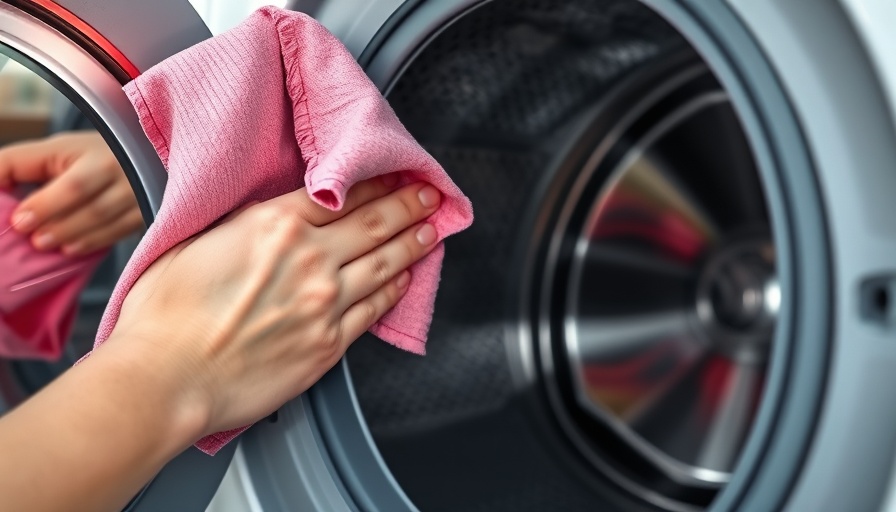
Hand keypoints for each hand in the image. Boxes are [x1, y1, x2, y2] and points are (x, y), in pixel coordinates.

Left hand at [0, 131, 142, 254]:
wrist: (142, 158)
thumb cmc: (87, 155)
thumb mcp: (55, 150)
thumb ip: (18, 165)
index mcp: (96, 155)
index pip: (72, 185)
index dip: (44, 205)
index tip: (20, 220)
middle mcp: (124, 175)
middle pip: (93, 208)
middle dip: (59, 225)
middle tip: (32, 238)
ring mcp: (138, 196)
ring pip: (106, 224)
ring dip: (72, 237)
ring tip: (45, 244)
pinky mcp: (144, 213)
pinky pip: (119, 233)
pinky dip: (92, 243)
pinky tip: (70, 248)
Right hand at [103, 175, 441, 437]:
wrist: (166, 378)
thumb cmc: (165, 317)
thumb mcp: (194, 242)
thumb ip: (242, 225)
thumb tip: (267, 218)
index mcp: (274, 226)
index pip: (341, 194)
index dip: (377, 182)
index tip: (395, 175)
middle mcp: (309, 260)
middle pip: (375, 224)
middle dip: (410, 206)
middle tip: (431, 196)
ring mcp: (325, 303)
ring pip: (385, 264)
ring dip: (413, 244)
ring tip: (430, 232)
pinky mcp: (329, 344)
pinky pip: (374, 309)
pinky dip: (395, 290)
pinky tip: (405, 280)